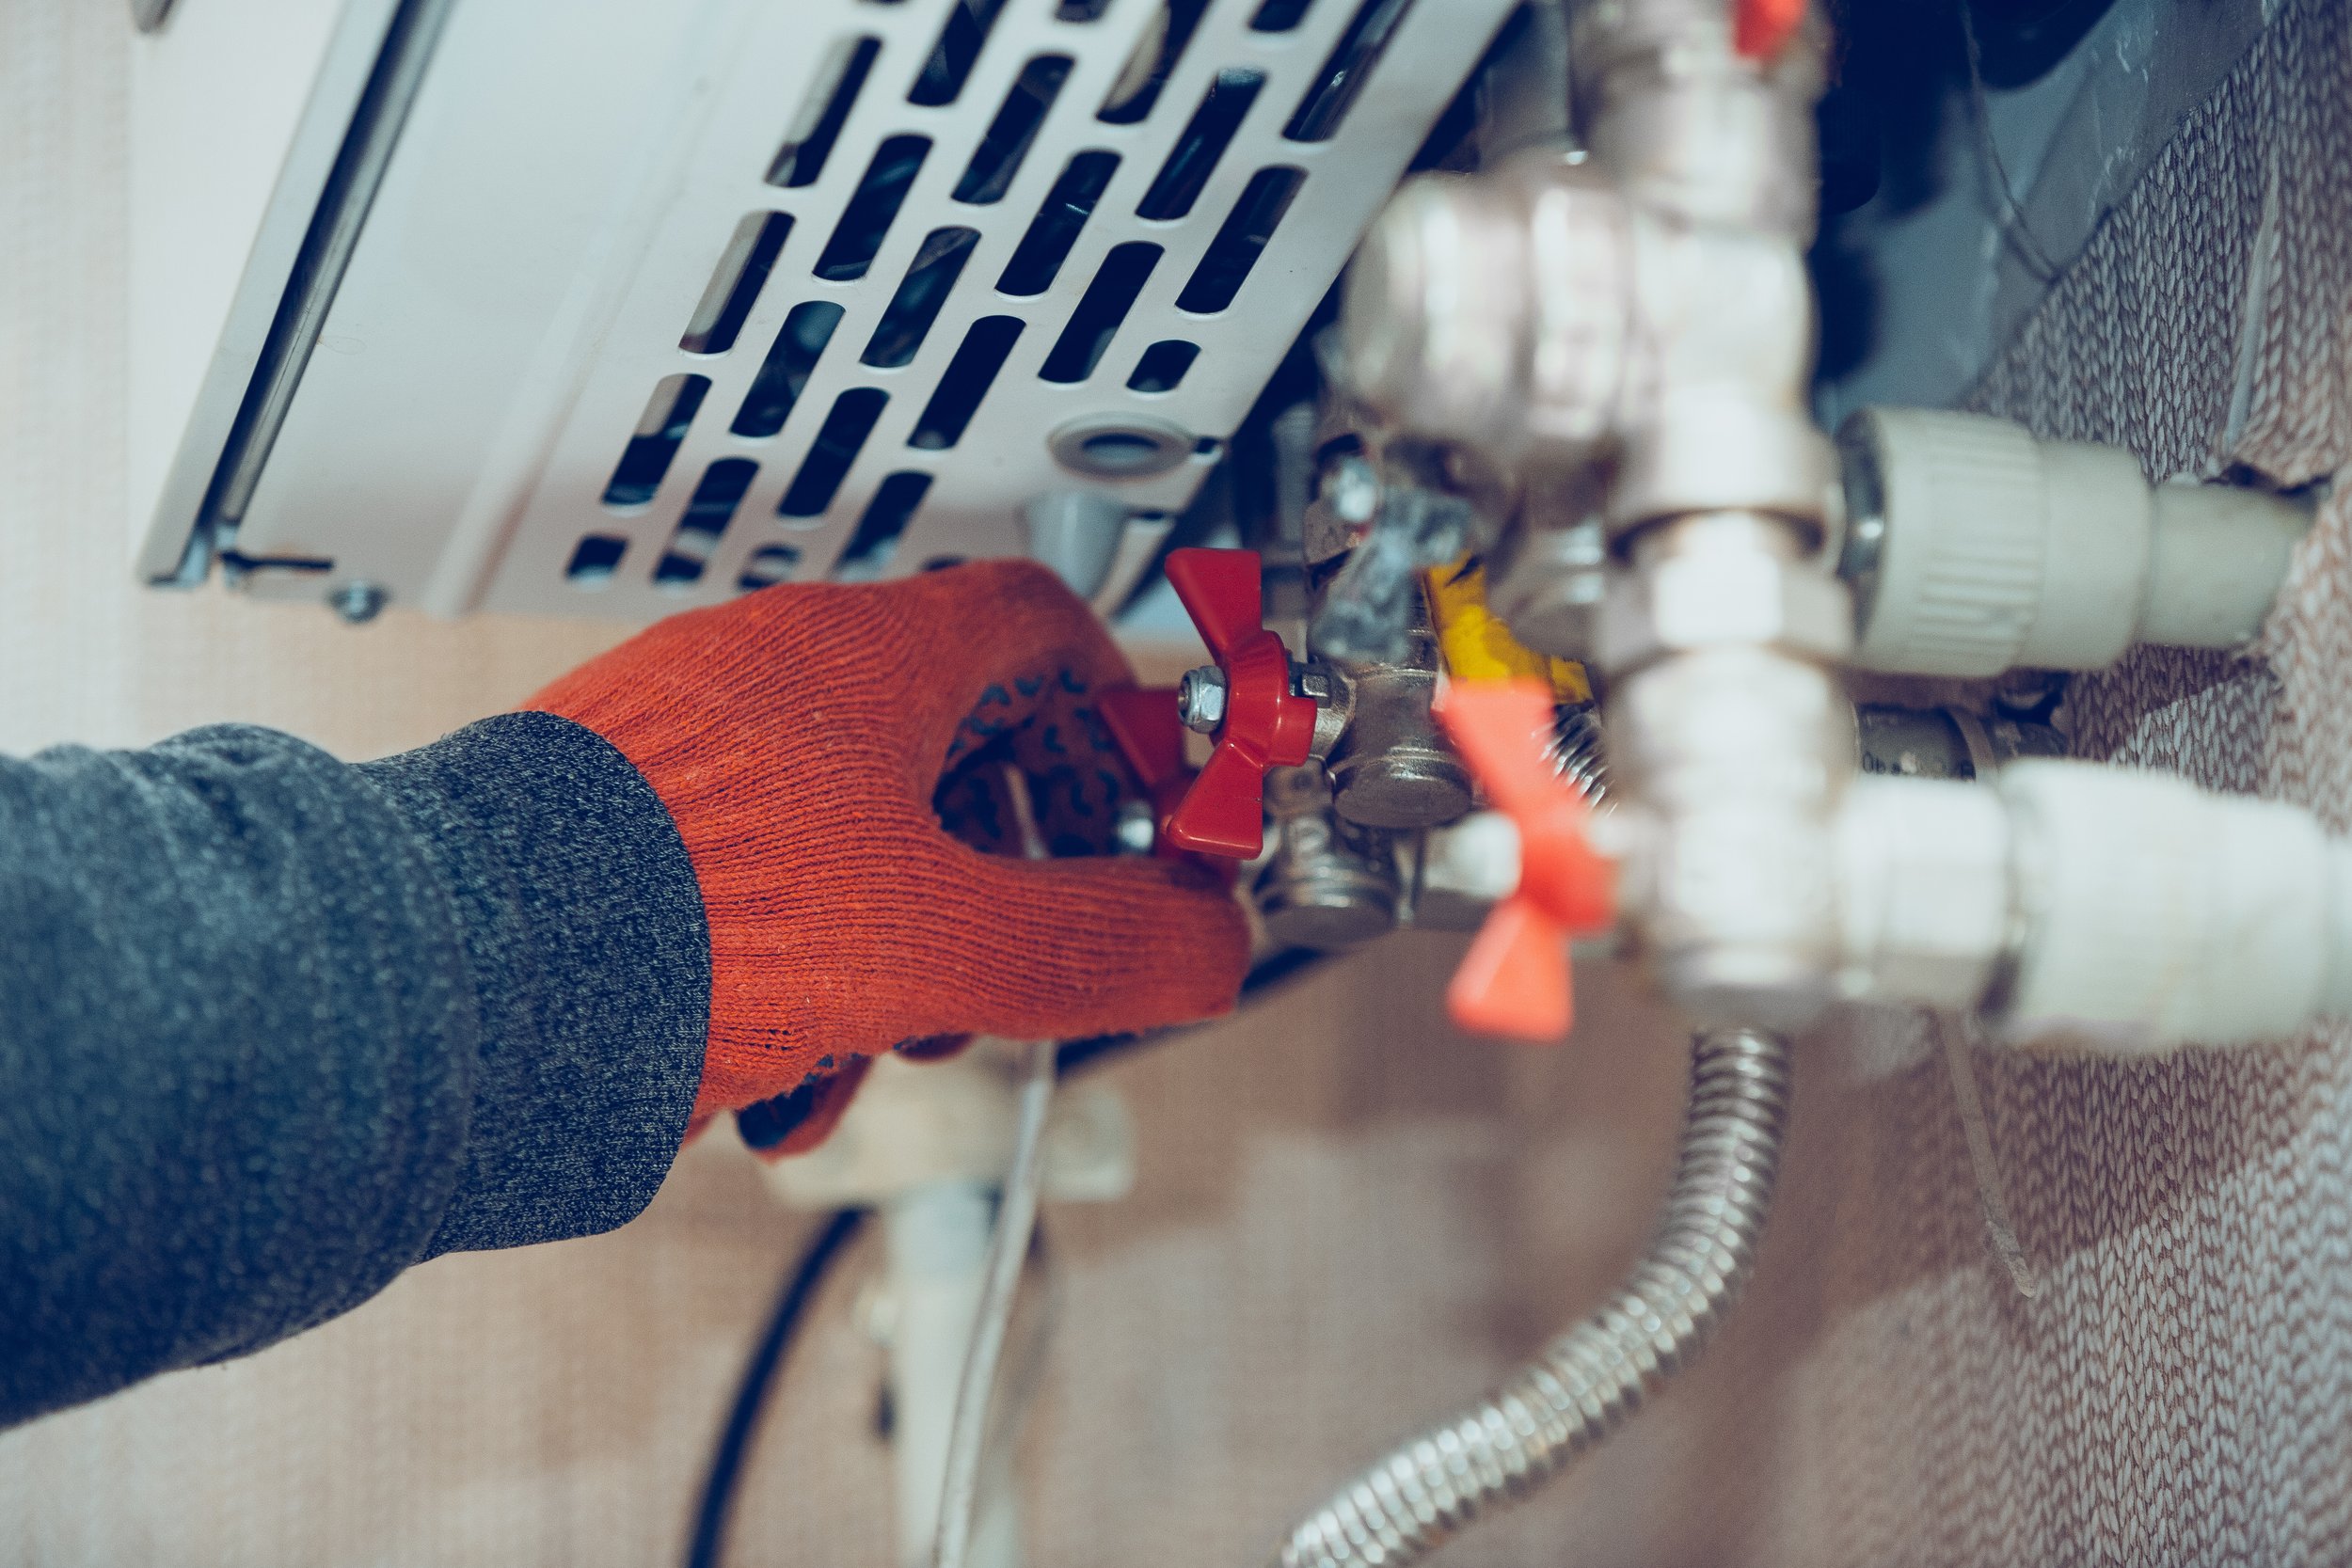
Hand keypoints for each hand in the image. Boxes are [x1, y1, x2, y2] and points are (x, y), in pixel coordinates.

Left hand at [528, 561, 1248, 1151]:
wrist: (447, 981)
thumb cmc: (667, 917)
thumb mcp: (944, 948)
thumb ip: (1101, 944)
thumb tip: (1206, 944)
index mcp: (869, 658)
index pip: (1045, 625)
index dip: (1122, 721)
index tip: (1151, 806)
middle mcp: (778, 675)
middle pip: (960, 746)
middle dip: (1011, 873)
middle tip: (1025, 952)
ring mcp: (694, 743)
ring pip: (860, 835)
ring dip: (907, 945)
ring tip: (887, 1035)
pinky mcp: (625, 823)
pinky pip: (762, 885)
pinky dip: (802, 971)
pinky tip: (783, 1066)